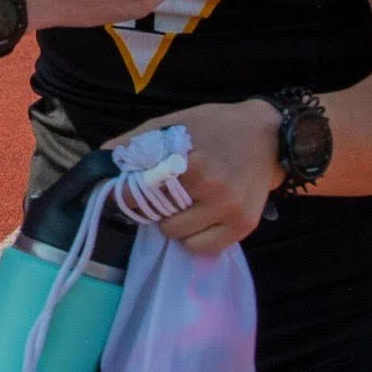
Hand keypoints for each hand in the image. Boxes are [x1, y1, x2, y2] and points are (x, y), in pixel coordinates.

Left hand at [107, 97, 279, 255]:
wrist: (269, 137)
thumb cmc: (215, 127)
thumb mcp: (174, 123)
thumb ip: (136, 141)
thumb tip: (102, 159)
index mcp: (190, 158)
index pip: (141, 189)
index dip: (128, 194)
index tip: (126, 192)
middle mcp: (211, 185)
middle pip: (157, 215)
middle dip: (153, 207)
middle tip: (163, 194)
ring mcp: (229, 208)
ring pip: (177, 235)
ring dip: (174, 223)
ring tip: (185, 203)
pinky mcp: (243, 225)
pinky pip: (203, 248)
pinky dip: (195, 238)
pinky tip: (200, 218)